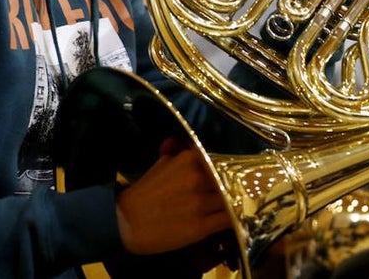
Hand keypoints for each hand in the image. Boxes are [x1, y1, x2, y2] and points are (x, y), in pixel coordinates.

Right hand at [115, 138, 231, 254]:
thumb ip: (174, 151)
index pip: (221, 160)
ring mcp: (201, 203)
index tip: (234, 172)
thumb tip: (177, 140)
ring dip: (237, 201)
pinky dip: (235, 218)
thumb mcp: (159, 164)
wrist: (126, 222)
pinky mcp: (201, 227)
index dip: (228, 167)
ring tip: (241, 203)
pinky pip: (228, 220)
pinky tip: (237, 218)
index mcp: (189, 160)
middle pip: (230, 179)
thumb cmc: (144, 193)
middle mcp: (198, 178)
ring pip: (233, 198)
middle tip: (242, 188)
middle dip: (235, 184)